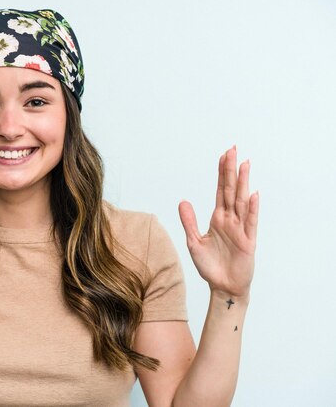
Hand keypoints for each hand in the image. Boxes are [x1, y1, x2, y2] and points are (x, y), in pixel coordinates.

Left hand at [178, 146, 258, 296]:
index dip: (222, 172)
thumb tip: (182, 201)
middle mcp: (230, 220)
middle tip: (233, 149)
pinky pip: (250, 222)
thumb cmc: (210, 266)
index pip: (220, 190)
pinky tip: (252, 194)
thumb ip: (189, 221)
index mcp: (218, 218)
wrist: (222, 286)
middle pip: (231, 190)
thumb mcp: (194, 242)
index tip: (224, 155)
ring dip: (243, 182)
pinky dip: (251, 208)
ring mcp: (240, 229)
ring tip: (245, 164)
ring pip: (241, 201)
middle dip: (232, 170)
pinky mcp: (248, 241)